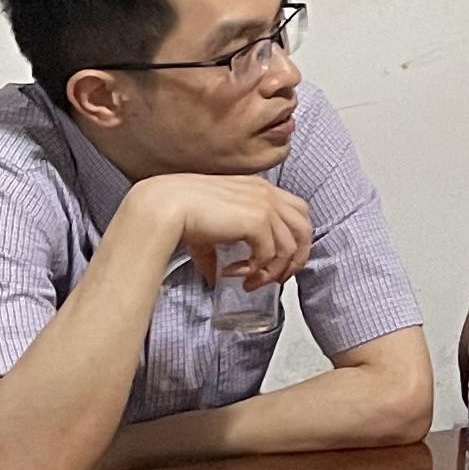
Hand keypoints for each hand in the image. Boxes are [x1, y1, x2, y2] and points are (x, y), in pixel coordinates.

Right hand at [145, 175, 313, 292]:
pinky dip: (256, 269)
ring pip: (290, 247)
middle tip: (274, 280)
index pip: (297, 213)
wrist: (164, 206)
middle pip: (304, 229)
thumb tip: (218, 274)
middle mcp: (266, 193)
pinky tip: (233, 272)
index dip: (294, 241)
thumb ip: (222, 245)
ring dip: (272, 271)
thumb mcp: (213, 225)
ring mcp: (264, 205)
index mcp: (259, 188)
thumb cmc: (181, 211)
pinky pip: (270, 254)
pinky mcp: (256, 220)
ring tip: (250, 282)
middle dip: (295, 259)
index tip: (276, 263)